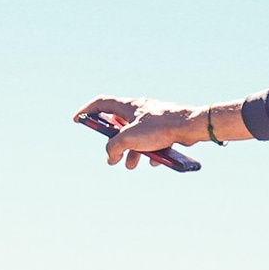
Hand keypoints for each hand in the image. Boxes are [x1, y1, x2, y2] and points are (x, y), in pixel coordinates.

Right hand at [74, 96, 202, 168]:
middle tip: (112, 157)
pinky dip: (149, 151)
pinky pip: (152, 141)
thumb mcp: (130, 138)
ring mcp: (152, 119)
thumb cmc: (160, 127)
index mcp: (128, 106)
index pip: (101, 103)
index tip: (78, 120)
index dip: (87, 111)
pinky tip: (155, 160)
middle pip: (119, 126)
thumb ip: (114, 147)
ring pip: (136, 136)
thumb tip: (111, 156)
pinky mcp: (164, 128)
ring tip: (132, 165)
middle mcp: (139, 110)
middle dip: (114, 143)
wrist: (190, 126)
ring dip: (132, 152)